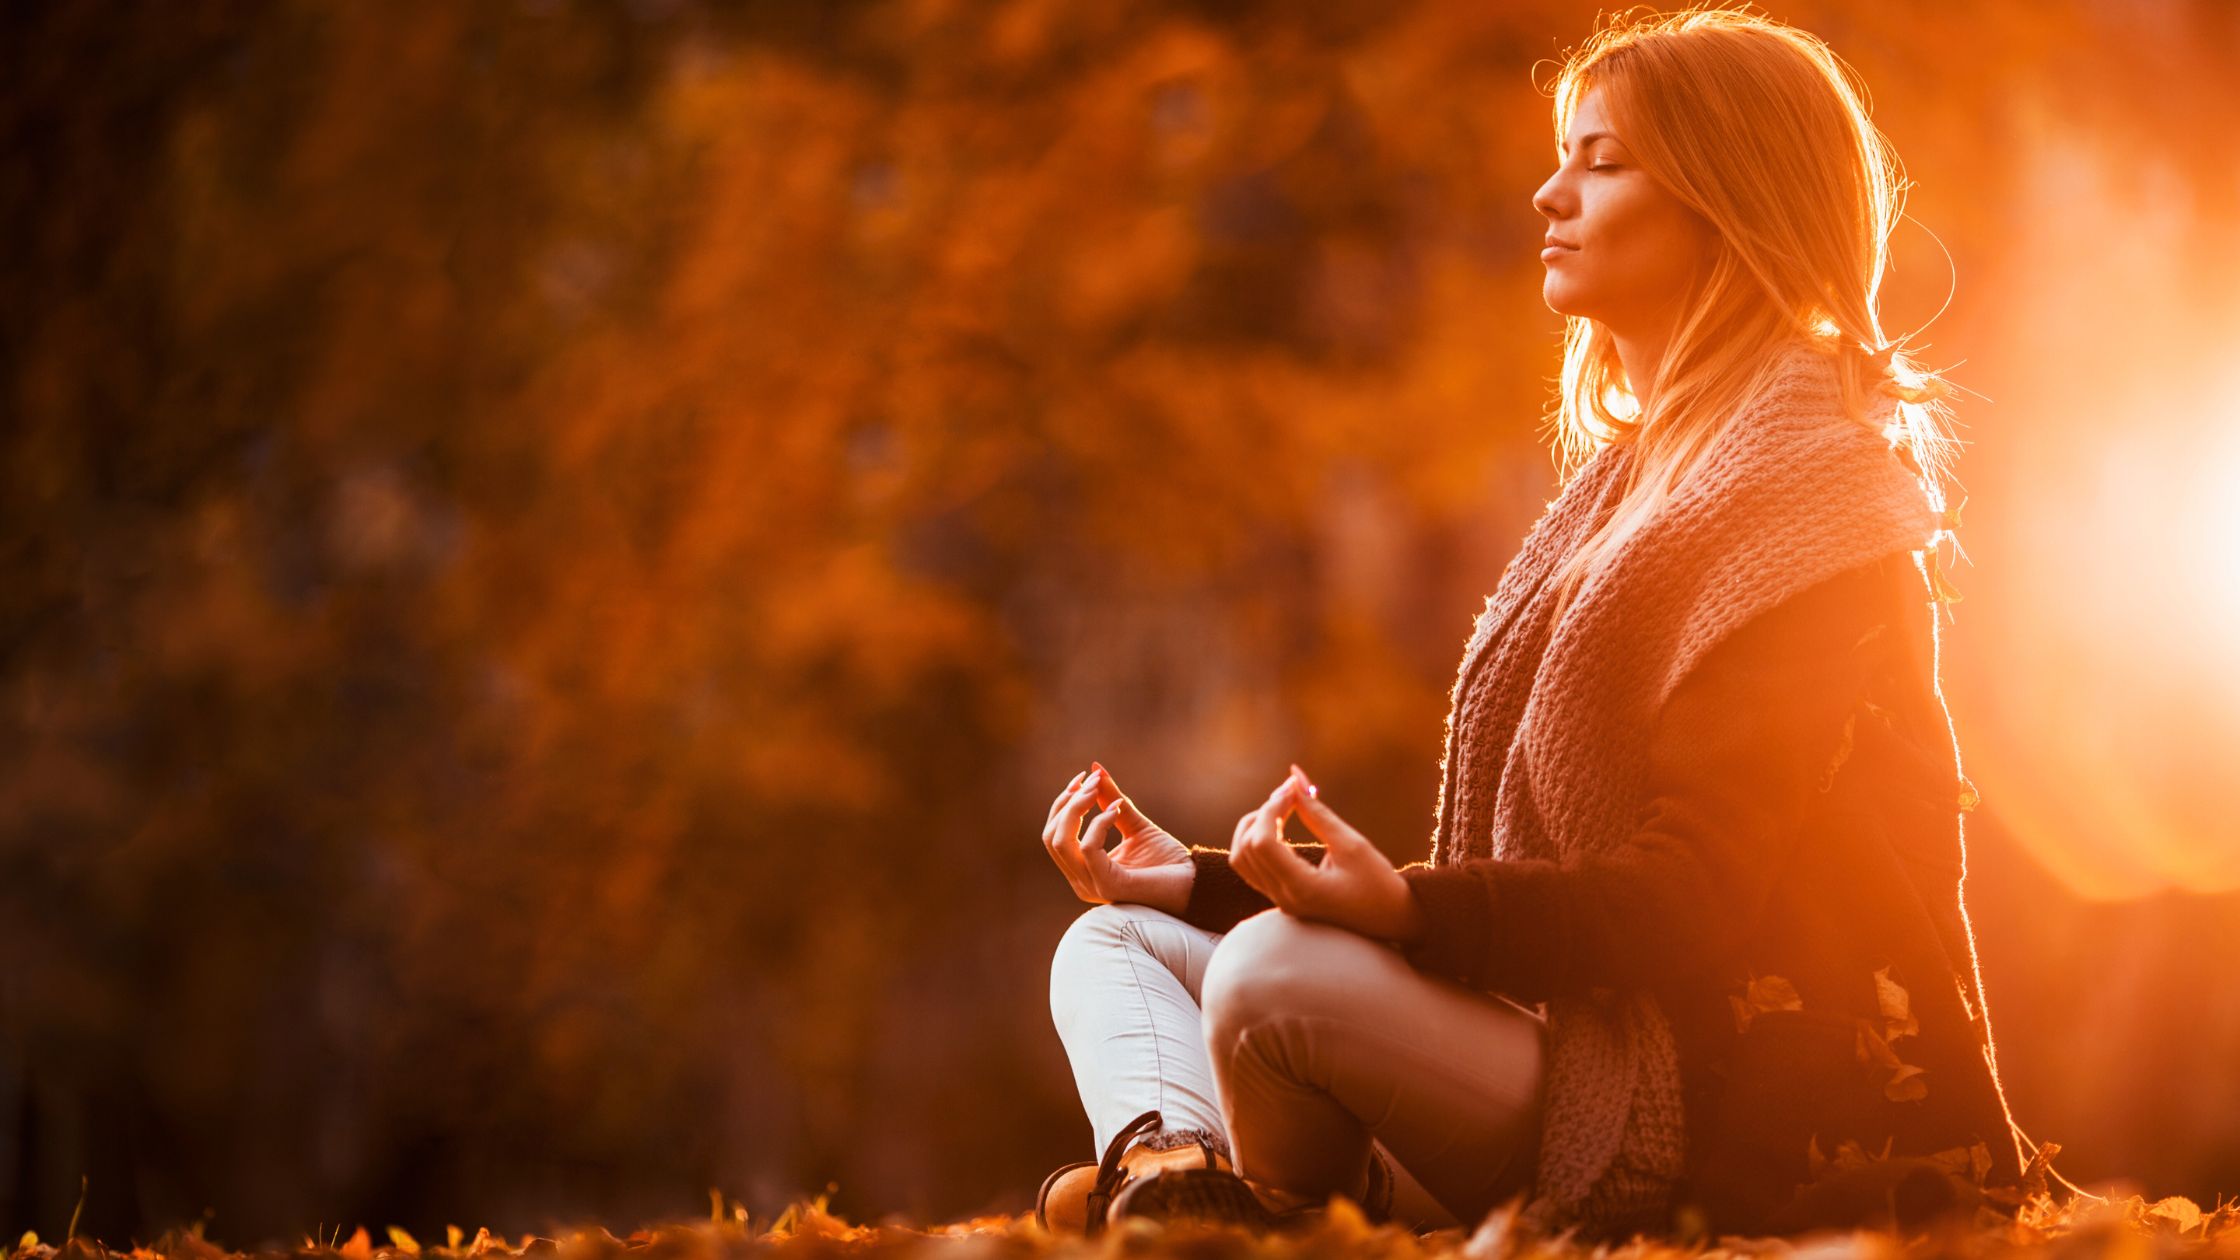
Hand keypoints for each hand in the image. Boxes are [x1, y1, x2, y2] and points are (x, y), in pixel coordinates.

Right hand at [1040, 762, 1194, 914]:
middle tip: (1090, 780)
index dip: (1063, 804)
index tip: (1084, 777)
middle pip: (1052, 837)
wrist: (1195, 885)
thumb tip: (1095, 770)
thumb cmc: (1168, 861)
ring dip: (1077, 808)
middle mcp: (1082, 881)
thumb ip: (1112, 801)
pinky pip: (1088, 848)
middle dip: (1066, 803)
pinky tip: (1117, 810)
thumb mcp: (1134, 825)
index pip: (1054, 835)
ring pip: (1062, 842)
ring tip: (1097, 789)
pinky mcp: (1108, 885)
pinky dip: (1099, 823)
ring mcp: (1092, 886)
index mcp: (1084, 869)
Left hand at [1231, 764, 1426, 944]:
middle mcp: (1284, 899)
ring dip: (1254, 828)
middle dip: (1262, 814)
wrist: (1391, 920)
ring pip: (1242, 859)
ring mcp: (1280, 902)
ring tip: (1282, 808)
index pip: (1263, 843)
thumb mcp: (1352, 844)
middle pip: (1246, 849)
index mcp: (1302, 888)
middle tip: (1290, 793)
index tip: (1292, 789)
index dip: (1271, 809)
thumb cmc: (1378, 883)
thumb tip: (1295, 780)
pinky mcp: (1282, 899)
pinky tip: (1279, 825)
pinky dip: (1257, 842)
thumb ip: (1317, 814)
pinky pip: (1253, 868)